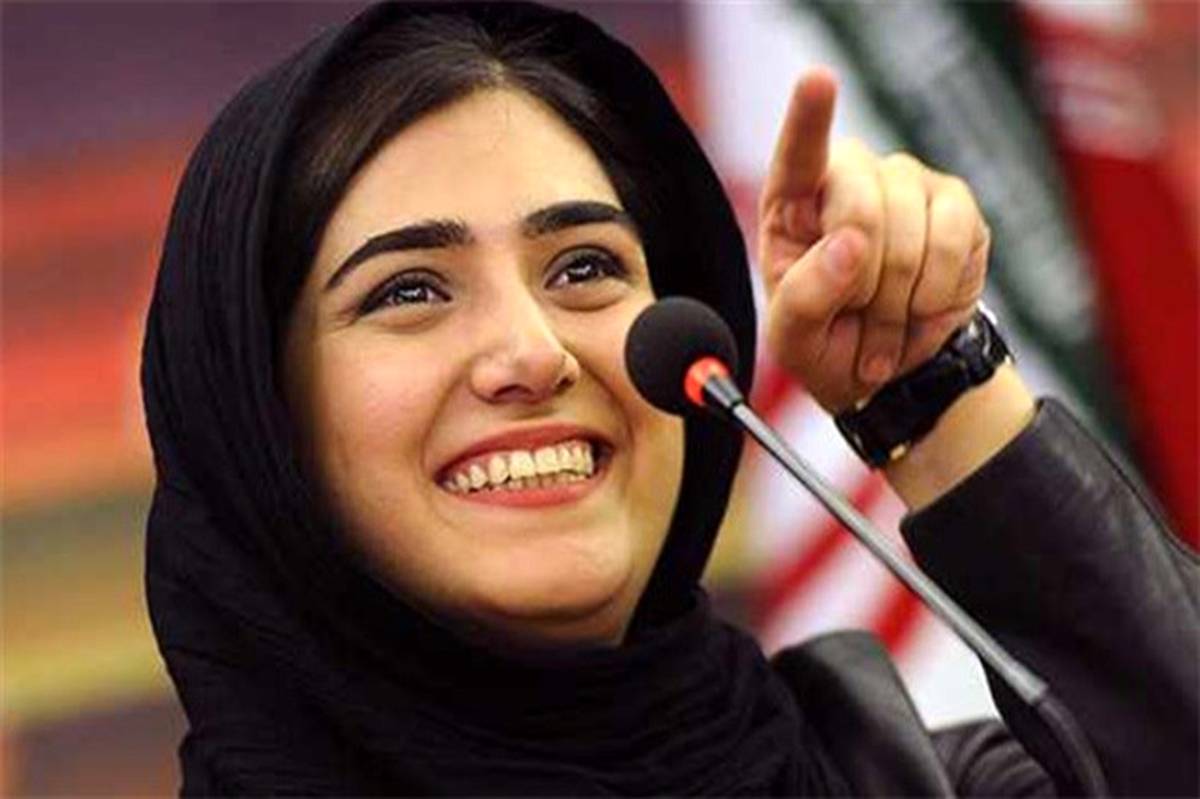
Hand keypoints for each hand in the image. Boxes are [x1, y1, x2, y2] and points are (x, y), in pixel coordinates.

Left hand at [758, 69, 989, 413]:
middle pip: (861, 209)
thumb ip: (805, 295)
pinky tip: (920, 310)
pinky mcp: (958, 206)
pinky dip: (936, 294)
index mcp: (793, 203)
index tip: (818, 81)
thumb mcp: (793, 338)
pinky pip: (956, 243)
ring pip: (911, 232)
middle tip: (856, 324)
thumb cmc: (826, 344)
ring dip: (898, 302)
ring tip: (884, 327)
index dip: (810, 117)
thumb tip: (850, 243)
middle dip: (862, 287)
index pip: (799, 154)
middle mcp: (851, 178)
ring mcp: (907, 184)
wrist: (888, 371)